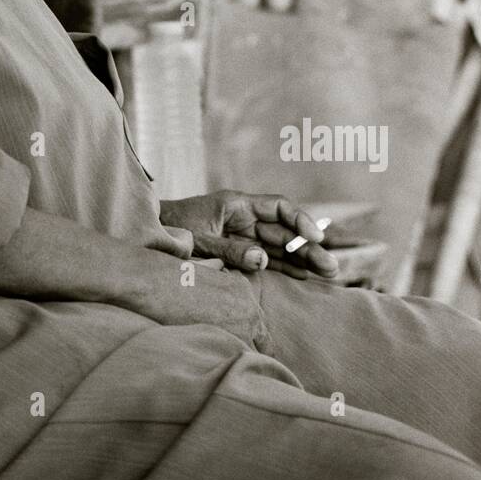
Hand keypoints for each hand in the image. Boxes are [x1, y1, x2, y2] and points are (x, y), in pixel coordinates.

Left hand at [158, 190, 338, 280]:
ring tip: (328, 273)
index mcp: (237, 205)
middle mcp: (244, 218)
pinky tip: (303, 275)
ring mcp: (242, 234)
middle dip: (309, 247)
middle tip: (332, 267)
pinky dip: (284, 265)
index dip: (301, 220)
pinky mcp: (237, 250)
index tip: (316, 237)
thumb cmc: (171, 228)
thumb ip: (230, 250)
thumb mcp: (200, 239)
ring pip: (280, 246)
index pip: (279, 207)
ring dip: (303, 259)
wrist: (148, 232)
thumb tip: (262, 261)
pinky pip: (266, 257)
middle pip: (285, 230)